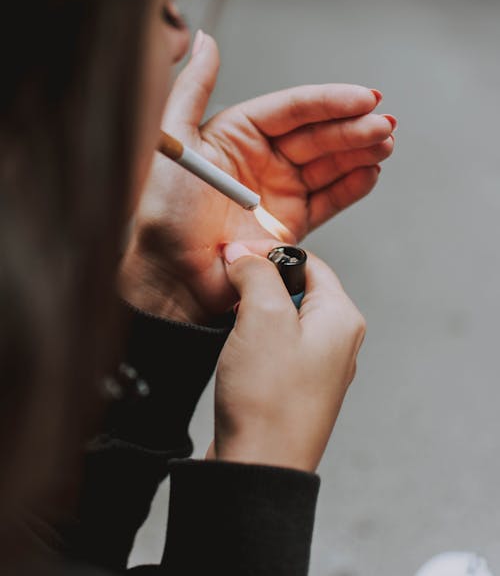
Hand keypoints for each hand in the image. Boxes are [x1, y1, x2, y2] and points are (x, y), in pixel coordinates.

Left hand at [120, 32, 394, 320]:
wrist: (169, 276)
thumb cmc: (162, 211)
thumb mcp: (172, 141)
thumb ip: (192, 88)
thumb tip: (206, 38)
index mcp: (238, 133)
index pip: (293, 109)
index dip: (329, 101)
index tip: (364, 97)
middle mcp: (263, 158)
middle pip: (318, 135)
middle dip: (353, 128)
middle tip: (384, 124)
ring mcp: (280, 191)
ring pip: (330, 164)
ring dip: (361, 151)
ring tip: (385, 143)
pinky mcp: (292, 224)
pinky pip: (330, 200)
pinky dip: (353, 186)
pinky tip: (371, 172)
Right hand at [206, 241, 365, 471]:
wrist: (258, 470)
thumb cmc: (268, 400)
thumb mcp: (263, 317)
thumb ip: (257, 274)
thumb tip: (244, 255)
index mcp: (341, 318)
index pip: (309, 262)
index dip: (270, 254)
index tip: (236, 257)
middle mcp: (337, 341)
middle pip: (296, 288)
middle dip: (259, 284)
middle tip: (229, 290)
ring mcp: (318, 367)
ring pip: (282, 318)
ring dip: (252, 313)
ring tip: (232, 325)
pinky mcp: (295, 387)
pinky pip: (275, 347)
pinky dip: (253, 340)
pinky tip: (235, 351)